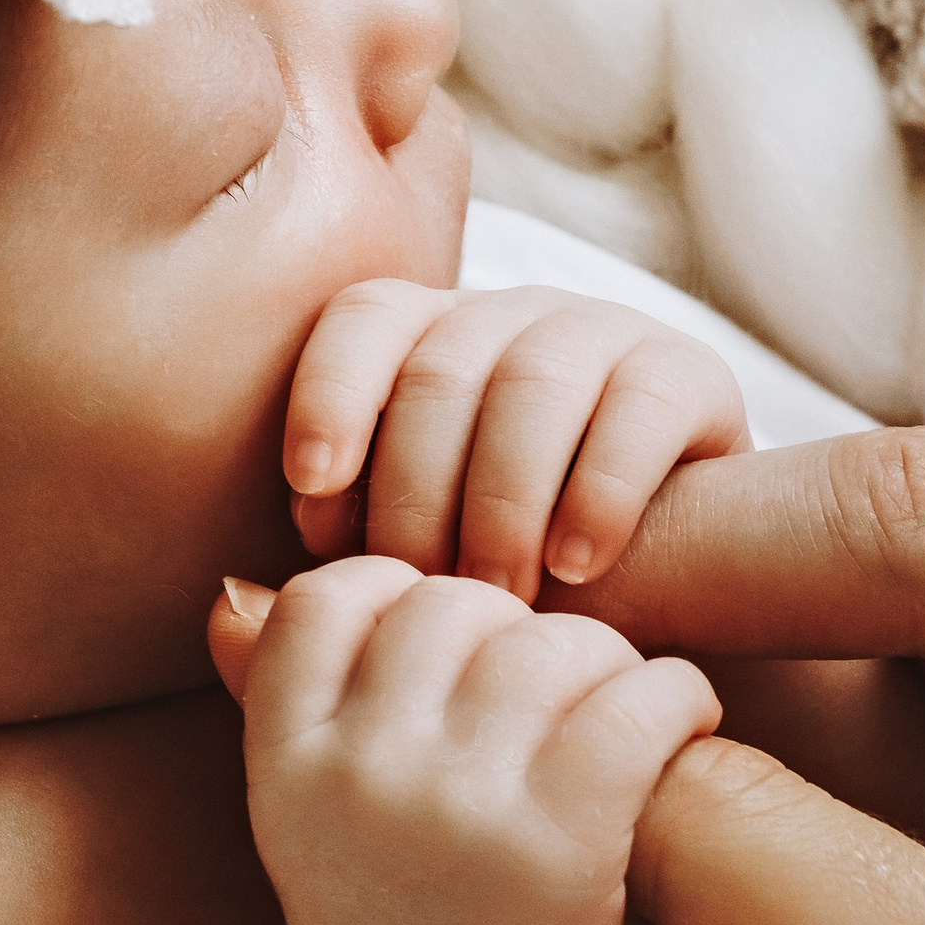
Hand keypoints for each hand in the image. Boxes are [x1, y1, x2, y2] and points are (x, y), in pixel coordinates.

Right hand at [225, 559, 719, 924]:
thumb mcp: (303, 816)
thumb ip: (283, 703)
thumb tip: (236, 589)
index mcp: (289, 755)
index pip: (333, 594)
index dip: (406, 598)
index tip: (457, 657)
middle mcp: (365, 768)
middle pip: (458, 604)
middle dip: (518, 633)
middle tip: (558, 696)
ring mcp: (461, 804)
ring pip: (555, 644)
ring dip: (608, 664)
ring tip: (624, 716)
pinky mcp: (560, 842)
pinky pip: (638, 702)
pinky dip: (678, 697)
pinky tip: (682, 728)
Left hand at [283, 282, 749, 595]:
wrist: (677, 599)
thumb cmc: (523, 599)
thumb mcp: (421, 597)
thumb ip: (332, 607)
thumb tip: (232, 607)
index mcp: (434, 341)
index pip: (365, 319)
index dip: (330, 398)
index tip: (311, 500)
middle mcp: (515, 316)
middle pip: (443, 365)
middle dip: (421, 490)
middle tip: (426, 597)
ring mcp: (607, 334)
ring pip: (533, 380)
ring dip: (505, 499)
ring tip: (503, 598)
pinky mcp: (692, 373)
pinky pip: (635, 409)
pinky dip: (598, 491)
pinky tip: (576, 566)